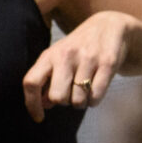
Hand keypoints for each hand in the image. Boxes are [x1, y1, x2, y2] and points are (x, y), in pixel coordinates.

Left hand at [22, 10, 141, 120]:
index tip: (39, 118)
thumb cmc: (80, 48)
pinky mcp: (108, 63)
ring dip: (82, 101)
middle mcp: (66, 55)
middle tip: (71, 93)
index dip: (32, 104)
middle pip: (57, 97)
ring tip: (86, 88)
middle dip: (65, 102)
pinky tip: (96, 89)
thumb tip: (42, 105)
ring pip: (78, 101)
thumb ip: (47, 80)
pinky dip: (95, 100)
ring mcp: (88, 58)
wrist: (110, 25)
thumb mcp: (59, 57)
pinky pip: (96, 97)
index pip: (31, 82)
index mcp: (50, 54)